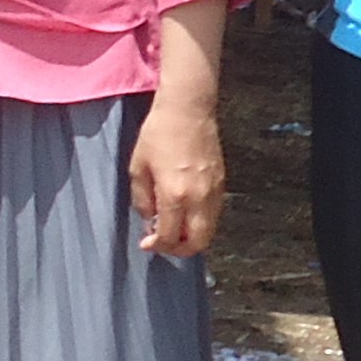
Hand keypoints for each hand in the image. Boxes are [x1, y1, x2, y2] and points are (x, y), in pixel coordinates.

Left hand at [128, 94, 224, 255]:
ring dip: (191, 237)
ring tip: (172, 228)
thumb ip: (143, 200)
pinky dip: (200, 222)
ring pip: (209, 231)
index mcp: (175, 195)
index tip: (147, 243)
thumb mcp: (139, 168)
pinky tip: (184, 213)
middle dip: (179, 250)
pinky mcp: (222, 183)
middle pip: (198, 243)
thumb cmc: (158, 134)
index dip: (157, 245)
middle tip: (163, 243)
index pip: (171, 237)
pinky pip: (213, 215)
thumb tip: (149, 221)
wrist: (188, 110)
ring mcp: (214, 191)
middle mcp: (199, 198)